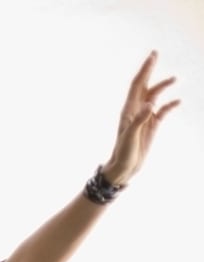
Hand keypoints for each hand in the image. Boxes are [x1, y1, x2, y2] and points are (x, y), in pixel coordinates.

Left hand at [103, 51, 179, 185]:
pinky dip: (170, 105)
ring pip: (155, 96)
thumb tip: (151, 104)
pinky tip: (178, 102)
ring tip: (175, 79)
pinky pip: (163, 111)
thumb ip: (140, 120)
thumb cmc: (123, 153)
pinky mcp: (152, 126)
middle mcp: (136, 110)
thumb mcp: (130, 136)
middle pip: (145, 85)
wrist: (125, 167)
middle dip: (149, 70)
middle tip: (155, 54)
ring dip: (163, 86)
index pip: (137, 85)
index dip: (144, 70)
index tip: (152, 57)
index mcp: (129, 110)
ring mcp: (145, 117)